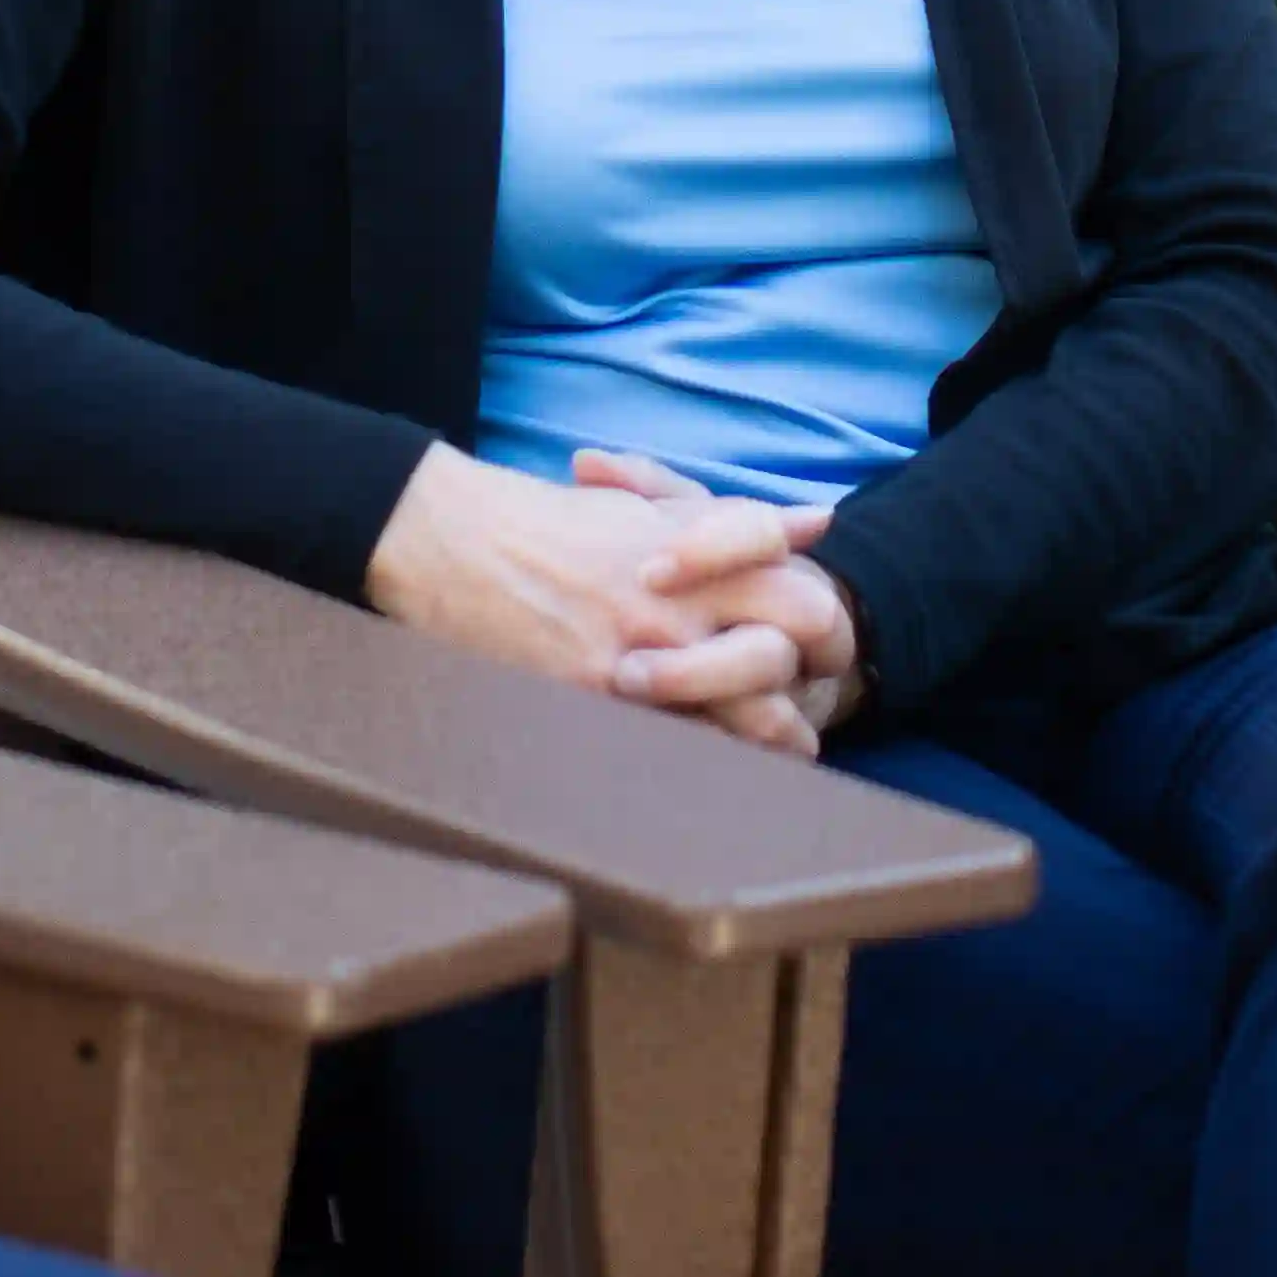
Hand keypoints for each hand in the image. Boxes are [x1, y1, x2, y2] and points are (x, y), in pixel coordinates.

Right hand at [364, 444, 837, 743]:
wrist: (450, 544)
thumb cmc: (547, 523)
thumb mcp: (645, 508)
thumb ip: (732, 521)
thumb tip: (816, 522)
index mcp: (694, 551)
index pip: (802, 588)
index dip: (825, 620)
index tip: (821, 645)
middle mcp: (678, 603)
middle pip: (791, 644)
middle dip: (813, 676)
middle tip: (812, 701)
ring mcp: (640, 657)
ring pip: (745, 711)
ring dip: (773, 734)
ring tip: (783, 748)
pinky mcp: (595, 701)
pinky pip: (674, 744)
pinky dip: (703, 757)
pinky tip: (711, 768)